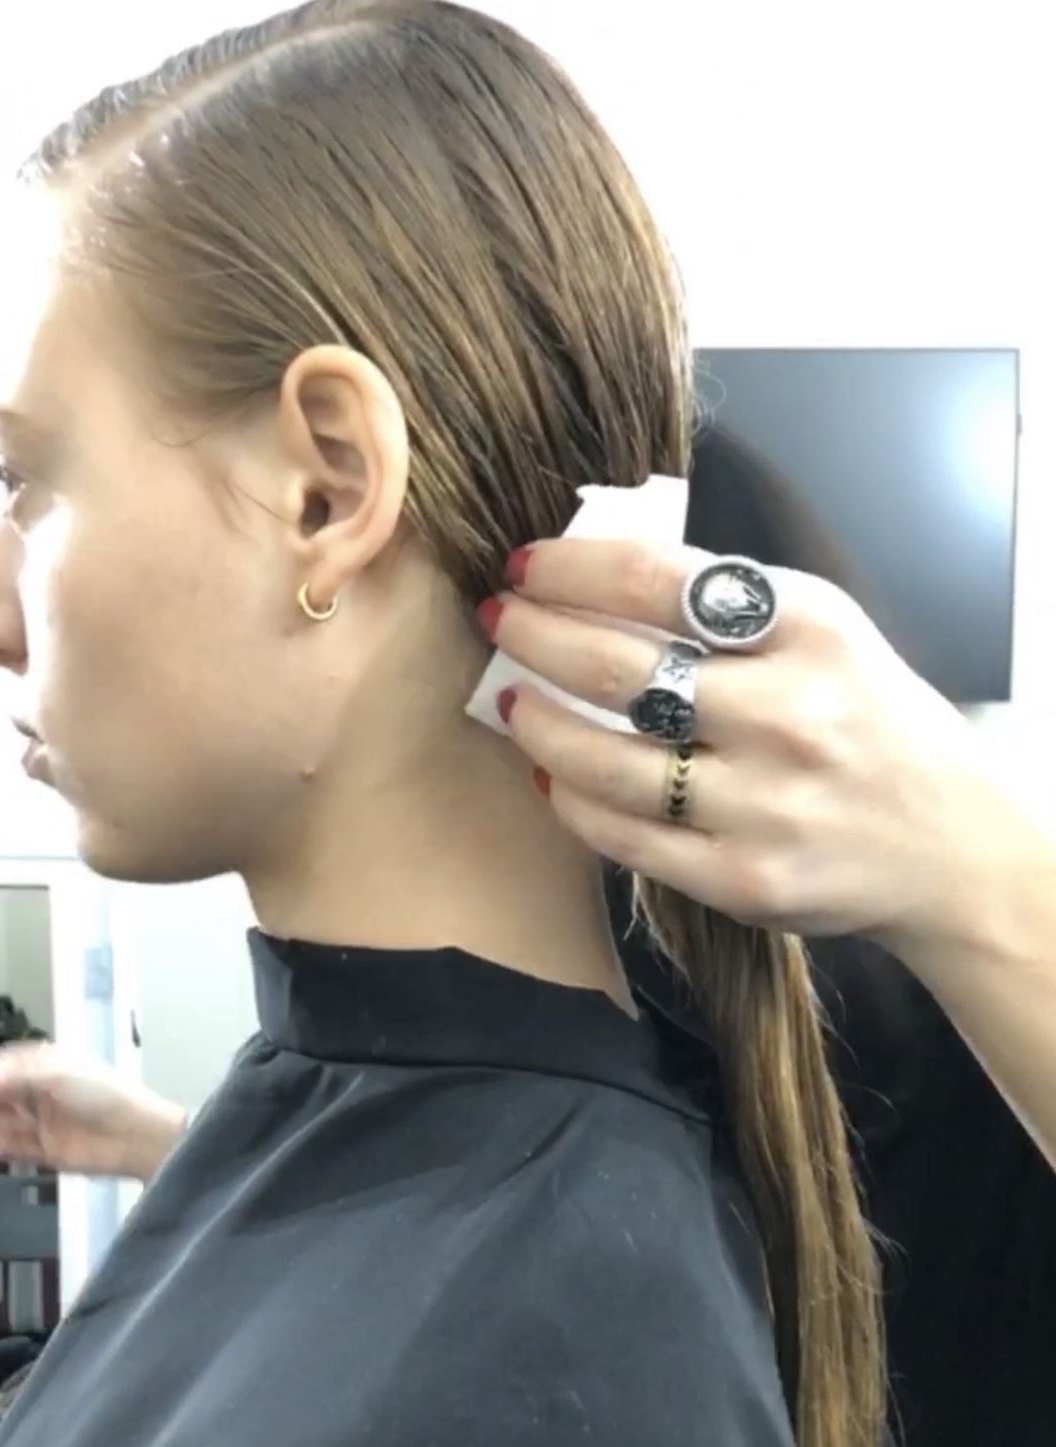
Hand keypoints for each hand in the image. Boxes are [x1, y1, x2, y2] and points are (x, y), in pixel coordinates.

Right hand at [0, 1042, 186, 1182]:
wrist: (134, 1136)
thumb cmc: (99, 1095)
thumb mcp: (57, 1074)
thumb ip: (15, 1075)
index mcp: (45, 1065)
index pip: (3, 1065)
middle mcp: (39, 1091)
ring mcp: (40, 1122)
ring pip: (1, 1121)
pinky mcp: (44, 1151)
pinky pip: (14, 1148)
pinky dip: (2, 1145)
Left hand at [486, 538, 1013, 946]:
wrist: (948, 847)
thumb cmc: (872, 723)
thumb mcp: (827, 634)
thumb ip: (730, 604)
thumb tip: (596, 577)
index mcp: (808, 631)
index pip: (657, 581)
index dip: (570, 569)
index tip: (524, 568)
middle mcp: (786, 714)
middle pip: (617, 667)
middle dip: (534, 636)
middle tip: (498, 623)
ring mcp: (762, 804)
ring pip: (605, 761)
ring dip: (535, 723)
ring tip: (510, 699)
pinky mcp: (739, 878)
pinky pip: (622, 836)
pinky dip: (570, 800)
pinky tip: (550, 774)